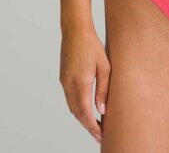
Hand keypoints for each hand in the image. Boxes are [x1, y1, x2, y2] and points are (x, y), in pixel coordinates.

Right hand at [59, 27, 110, 143]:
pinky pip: (70, 98)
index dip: (92, 127)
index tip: (101, 136)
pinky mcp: (63, 78)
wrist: (75, 31)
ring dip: (82, 118)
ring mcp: (64, 82)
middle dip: (88, 126)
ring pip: (72, 107)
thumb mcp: (104, 67)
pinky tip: (87, 109)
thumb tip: (102, 111)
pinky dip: (78, 107)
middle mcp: (69, 85)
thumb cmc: (93, 46)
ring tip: (96, 124)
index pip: (85, 113)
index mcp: (80, 83)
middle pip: (77, 113)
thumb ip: (103, 90)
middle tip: (100, 135)